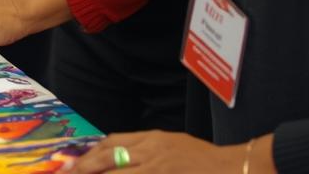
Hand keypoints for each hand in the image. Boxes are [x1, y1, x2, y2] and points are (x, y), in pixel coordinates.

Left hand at [67, 132, 246, 173]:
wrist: (234, 168)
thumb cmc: (204, 161)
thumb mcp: (173, 146)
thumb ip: (149, 152)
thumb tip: (120, 160)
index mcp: (154, 139)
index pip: (113, 142)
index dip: (91, 154)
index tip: (74, 166)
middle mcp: (153, 151)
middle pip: (109, 158)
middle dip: (84, 168)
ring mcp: (159, 167)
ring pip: (118, 173)